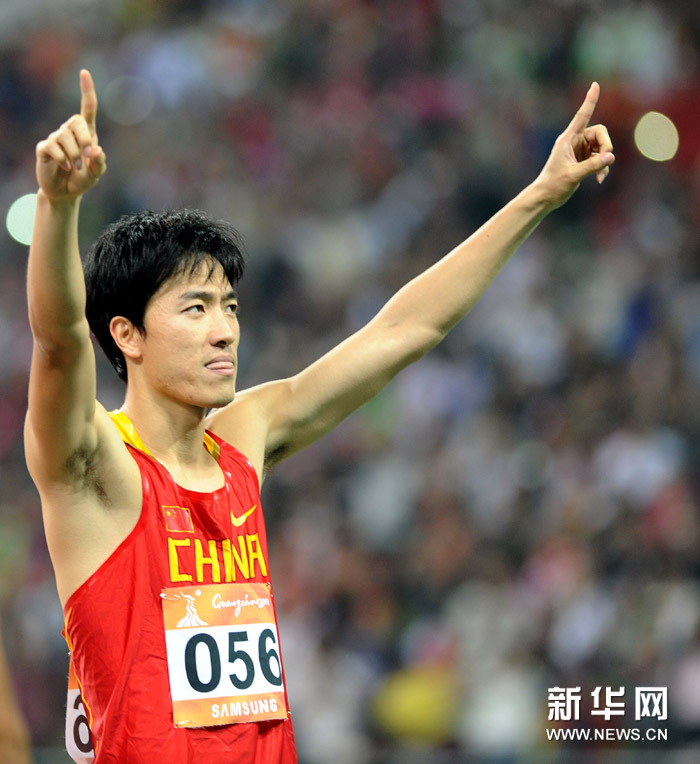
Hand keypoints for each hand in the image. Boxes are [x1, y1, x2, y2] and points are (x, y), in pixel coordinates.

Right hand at [35, 69, 106, 200]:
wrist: (65, 193)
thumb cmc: (82, 180)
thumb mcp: (95, 174)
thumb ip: (99, 163)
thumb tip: (97, 149)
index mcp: (87, 133)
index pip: (87, 108)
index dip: (86, 91)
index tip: (84, 72)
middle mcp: (70, 131)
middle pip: (76, 121)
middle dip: (84, 139)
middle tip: (87, 156)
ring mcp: (56, 138)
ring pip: (65, 137)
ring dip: (74, 155)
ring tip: (75, 167)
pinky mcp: (45, 148)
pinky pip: (53, 147)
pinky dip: (62, 159)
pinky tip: (65, 167)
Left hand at [534, 81, 614, 208]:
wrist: (546, 198)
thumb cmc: (554, 185)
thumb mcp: (573, 175)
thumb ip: (592, 166)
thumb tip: (611, 156)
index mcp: (568, 139)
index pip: (582, 116)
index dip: (590, 101)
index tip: (595, 85)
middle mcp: (575, 142)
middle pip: (600, 133)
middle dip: (606, 145)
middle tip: (606, 159)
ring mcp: (580, 150)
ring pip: (602, 146)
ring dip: (605, 160)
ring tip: (600, 175)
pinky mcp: (583, 160)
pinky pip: (600, 158)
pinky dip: (602, 167)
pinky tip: (599, 179)